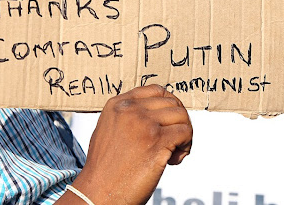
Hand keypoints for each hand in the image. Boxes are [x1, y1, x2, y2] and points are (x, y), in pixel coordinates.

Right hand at [71, 85, 191, 204]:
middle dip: (178, 122)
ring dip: (184, 134)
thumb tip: (158, 112)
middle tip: (172, 142)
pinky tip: (174, 159)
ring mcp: (144, 124)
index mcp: (117, 104)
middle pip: (172, 103)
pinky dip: (186, 146)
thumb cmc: (105, 169)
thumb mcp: (109, 130)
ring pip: (181, 116)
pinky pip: (185, 132)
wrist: (97, 193)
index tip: (169, 123)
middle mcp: (130, 110)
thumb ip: (129, 117)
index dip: (169, 105)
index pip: (156, 91)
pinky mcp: (156, 140)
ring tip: (174, 152)